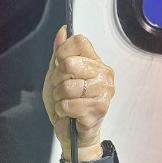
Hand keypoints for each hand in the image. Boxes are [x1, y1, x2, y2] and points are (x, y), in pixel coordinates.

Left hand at [42, 26, 114, 153]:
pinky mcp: (99, 108)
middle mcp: (104, 73)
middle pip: (69, 63)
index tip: (59, 67)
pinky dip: (63, 110)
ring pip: (68, 86)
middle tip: (62, 91)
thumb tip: (63, 30)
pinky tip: (70, 113)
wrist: (71, 132)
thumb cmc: (67, 103)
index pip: (78, 41)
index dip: (62, 53)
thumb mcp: (57, 75)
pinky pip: (69, 104)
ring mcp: (104, 90)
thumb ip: (60, 53)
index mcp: (95, 61)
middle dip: (57, 80)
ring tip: (66, 103)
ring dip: (59, 98)